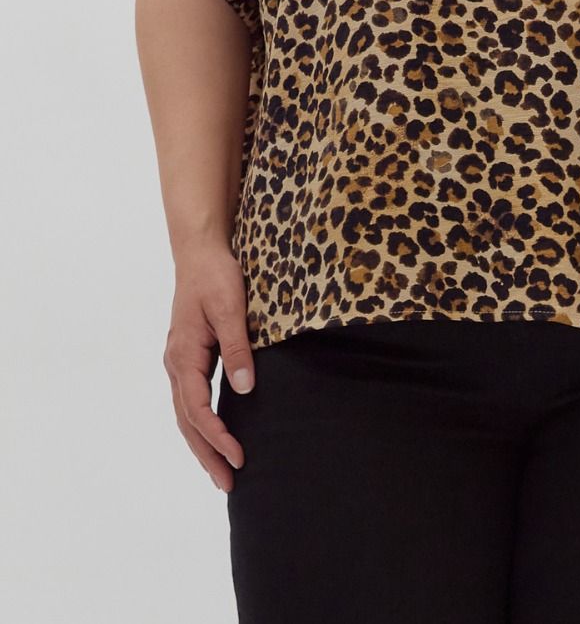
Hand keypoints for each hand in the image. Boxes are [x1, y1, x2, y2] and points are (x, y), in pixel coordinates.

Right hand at [163, 244, 256, 492]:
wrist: (200, 252)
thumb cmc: (216, 276)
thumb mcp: (230, 308)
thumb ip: (237, 348)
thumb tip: (245, 388)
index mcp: (184, 355)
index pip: (198, 409)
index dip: (217, 437)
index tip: (238, 457)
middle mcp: (176, 363)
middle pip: (187, 421)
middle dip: (206, 454)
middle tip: (228, 485)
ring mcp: (179, 361)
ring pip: (186, 414)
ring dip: (202, 444)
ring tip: (221, 472)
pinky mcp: (188, 357)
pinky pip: (191, 400)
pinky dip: (201, 424)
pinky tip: (216, 435)